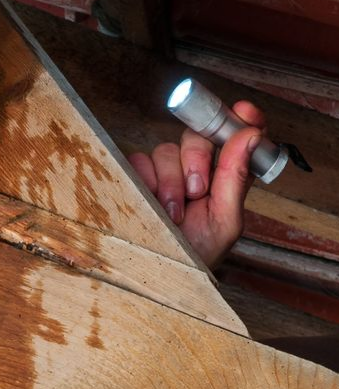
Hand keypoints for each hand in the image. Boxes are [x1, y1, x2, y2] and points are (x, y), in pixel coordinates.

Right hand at [128, 100, 265, 267]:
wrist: (155, 277)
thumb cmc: (195, 256)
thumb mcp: (225, 221)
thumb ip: (236, 176)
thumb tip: (251, 134)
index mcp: (225, 177)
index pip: (236, 137)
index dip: (240, 119)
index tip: (244, 111)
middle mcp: (196, 170)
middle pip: (197, 135)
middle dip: (197, 158)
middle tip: (197, 189)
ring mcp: (164, 173)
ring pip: (166, 149)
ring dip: (170, 181)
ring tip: (172, 213)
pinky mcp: (137, 177)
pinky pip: (139, 160)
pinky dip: (146, 181)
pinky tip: (151, 206)